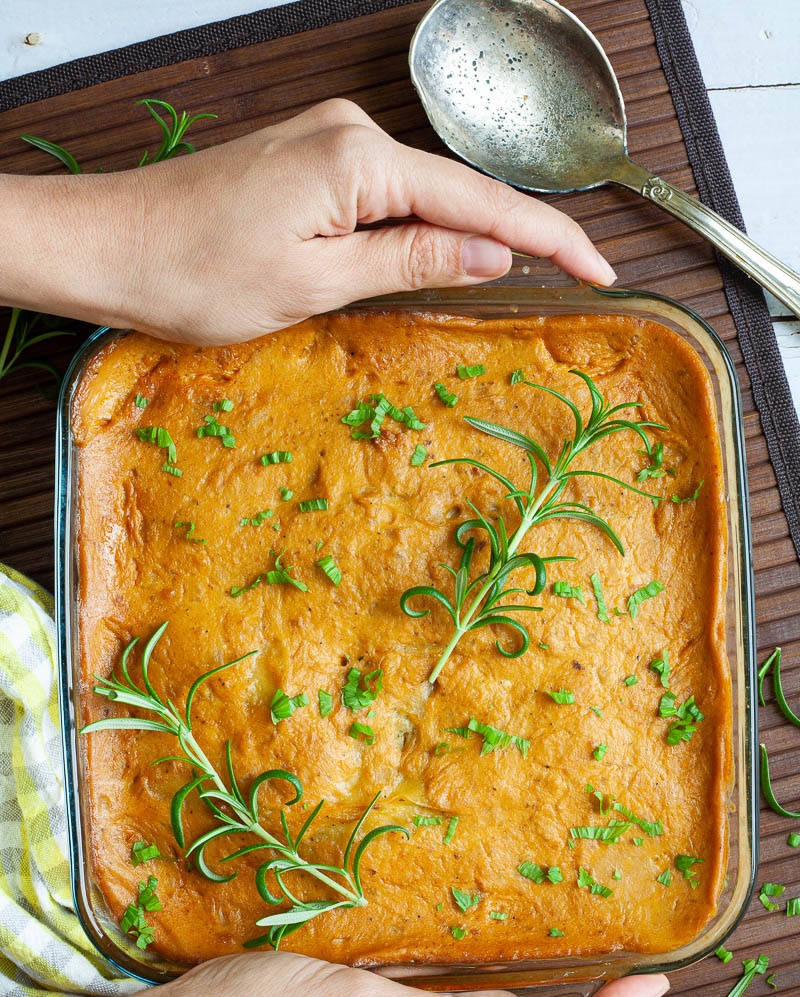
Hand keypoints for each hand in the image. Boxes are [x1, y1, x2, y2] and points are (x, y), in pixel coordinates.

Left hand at [2, 99, 614, 343]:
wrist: (109, 246)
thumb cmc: (195, 272)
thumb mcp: (315, 284)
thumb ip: (410, 262)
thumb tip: (493, 252)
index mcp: (358, 158)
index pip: (482, 201)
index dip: (551, 237)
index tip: (604, 269)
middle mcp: (349, 132)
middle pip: (457, 192)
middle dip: (514, 239)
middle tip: (577, 281)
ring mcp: (326, 141)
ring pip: (421, 196)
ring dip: (461, 240)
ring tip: (516, 279)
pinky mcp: (307, 160)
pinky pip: (383, 196)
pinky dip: (415, 231)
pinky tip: (437, 260)